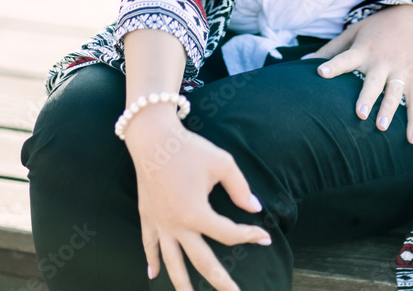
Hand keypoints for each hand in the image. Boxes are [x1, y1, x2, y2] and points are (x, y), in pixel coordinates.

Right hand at [125, 106, 270, 290]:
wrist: (153, 137)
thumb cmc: (189, 148)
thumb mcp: (221, 162)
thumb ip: (240, 187)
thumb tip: (255, 208)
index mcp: (197, 214)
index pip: (229, 234)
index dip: (249, 235)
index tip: (264, 237)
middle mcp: (177, 225)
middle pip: (202, 262)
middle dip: (221, 282)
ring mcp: (160, 224)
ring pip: (172, 262)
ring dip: (182, 284)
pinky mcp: (147, 217)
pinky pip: (148, 245)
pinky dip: (151, 261)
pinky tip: (153, 275)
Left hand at [301, 4, 412, 143]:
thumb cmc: (378, 26)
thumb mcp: (354, 31)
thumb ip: (331, 49)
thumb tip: (302, 62)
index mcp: (363, 49)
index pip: (345, 58)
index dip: (333, 65)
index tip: (320, 72)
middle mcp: (381, 61)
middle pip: (373, 81)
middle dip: (367, 97)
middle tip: (361, 113)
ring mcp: (400, 70)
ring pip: (394, 93)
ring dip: (389, 109)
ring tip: (381, 126)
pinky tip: (412, 139)